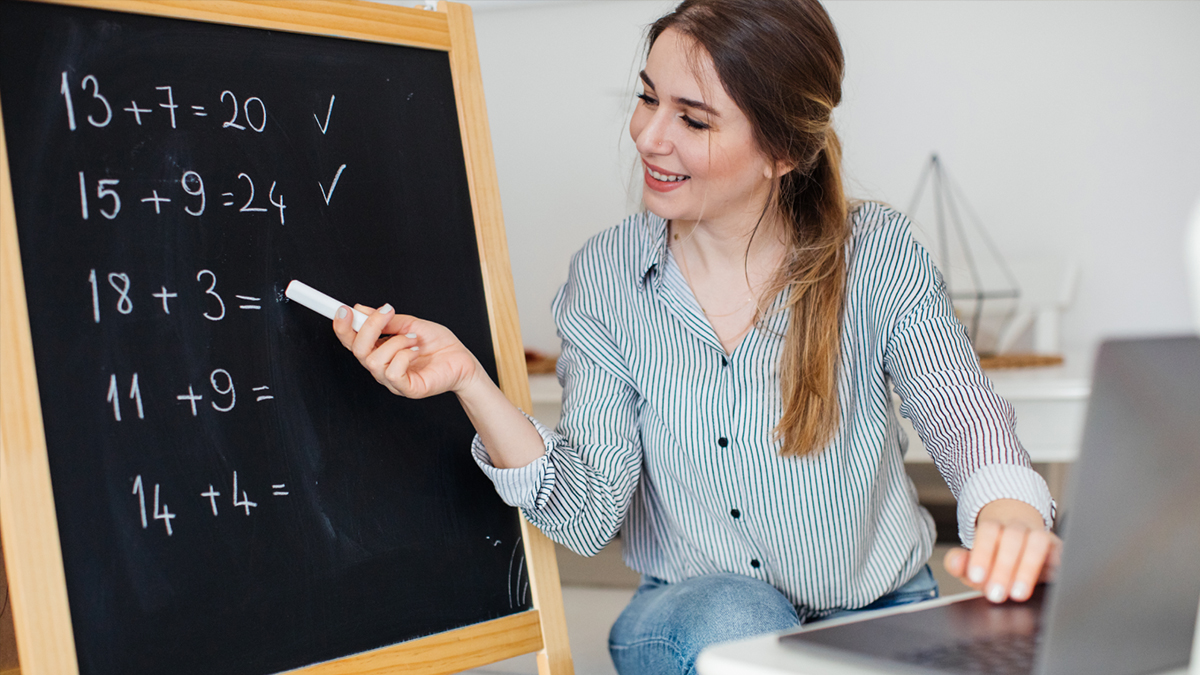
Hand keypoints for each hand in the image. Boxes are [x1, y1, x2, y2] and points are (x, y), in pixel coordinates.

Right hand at [332, 303, 481, 398]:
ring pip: (375, 361)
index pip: (352, 342)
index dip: (343, 327)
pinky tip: (415, 351)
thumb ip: (386, 320)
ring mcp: (393, 380)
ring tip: (412, 338)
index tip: (343, 309)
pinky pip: (392, 373)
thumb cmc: (440, 345)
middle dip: (370, 327)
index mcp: (380, 351)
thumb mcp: (411, 324)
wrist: (463, 360)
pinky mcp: (407, 389)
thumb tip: (361, 309)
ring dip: (395, 342)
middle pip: (358, 351)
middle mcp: (383, 367)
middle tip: (387, 313)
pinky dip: (403, 356)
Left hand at [943, 499, 1061, 603]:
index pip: (989, 532)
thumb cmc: (995, 557)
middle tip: (996, 594)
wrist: (1024, 543)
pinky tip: (1050, 582)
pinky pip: (1060, 553)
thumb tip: (954, 562)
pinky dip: (1056, 565)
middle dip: (1004, 567)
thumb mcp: (974, 563)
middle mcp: (1018, 528)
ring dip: (1027, 567)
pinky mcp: (1059, 549)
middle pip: (1012, 537)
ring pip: (1037, 541)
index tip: (977, 577)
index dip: (983, 553)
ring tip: (1019, 594)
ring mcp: (1040, 536)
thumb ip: (961, 563)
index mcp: (994, 527)